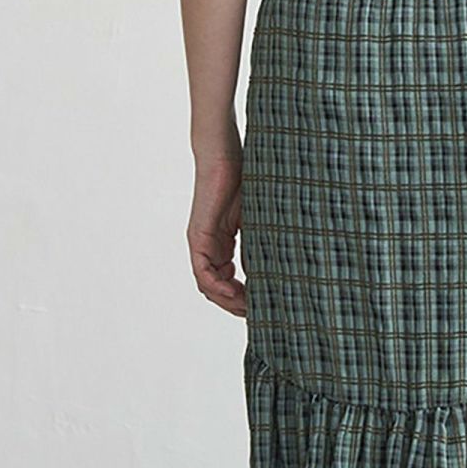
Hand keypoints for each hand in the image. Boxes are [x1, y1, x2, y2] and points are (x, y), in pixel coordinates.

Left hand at [185, 149, 245, 317]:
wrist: (224, 154)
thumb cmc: (243, 179)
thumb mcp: (258, 221)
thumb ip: (259, 246)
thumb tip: (268, 274)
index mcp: (222, 244)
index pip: (228, 280)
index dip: (243, 297)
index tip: (261, 305)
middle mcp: (209, 247)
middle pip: (216, 289)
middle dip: (235, 304)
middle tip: (255, 313)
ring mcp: (201, 243)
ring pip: (207, 285)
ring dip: (226, 300)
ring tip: (247, 307)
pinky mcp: (198, 236)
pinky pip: (202, 272)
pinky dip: (217, 286)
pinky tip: (235, 291)